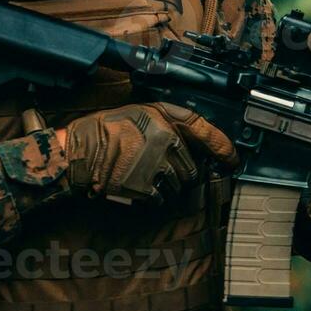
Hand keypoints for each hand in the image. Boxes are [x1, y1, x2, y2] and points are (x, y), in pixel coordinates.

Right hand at [63, 102, 235, 202]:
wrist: (78, 153)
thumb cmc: (102, 132)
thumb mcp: (136, 113)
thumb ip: (164, 123)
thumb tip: (188, 141)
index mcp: (163, 118)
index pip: (204, 129)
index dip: (222, 146)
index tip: (232, 158)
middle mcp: (165, 140)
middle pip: (191, 165)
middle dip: (181, 170)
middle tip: (159, 168)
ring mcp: (158, 164)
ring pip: (179, 183)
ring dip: (167, 184)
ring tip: (143, 175)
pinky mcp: (148, 186)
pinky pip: (162, 197)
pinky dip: (154, 196)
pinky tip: (137, 187)